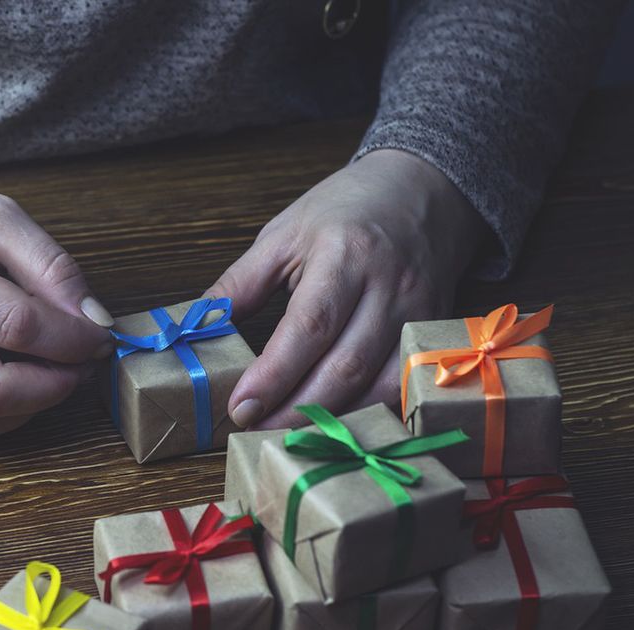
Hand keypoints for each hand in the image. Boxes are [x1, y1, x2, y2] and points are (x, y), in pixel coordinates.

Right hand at [0, 159, 113, 441]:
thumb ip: (47, 263)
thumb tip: (93, 319)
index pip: (16, 326)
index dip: (72, 338)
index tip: (100, 333)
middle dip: (57, 383)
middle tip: (84, 361)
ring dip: (34, 406)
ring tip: (57, 371)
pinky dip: (3, 415)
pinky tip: (23, 384)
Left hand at [207, 149, 487, 428]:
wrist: (422, 189)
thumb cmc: (346, 210)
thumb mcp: (284, 234)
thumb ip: (240, 282)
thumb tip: (198, 324)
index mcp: (343, 254)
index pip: (309, 326)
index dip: (274, 374)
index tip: (240, 406)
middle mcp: (387, 286)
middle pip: (344, 366)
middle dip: (296, 408)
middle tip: (254, 430)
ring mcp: (418, 311)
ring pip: (379, 384)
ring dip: (333, 419)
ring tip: (289, 436)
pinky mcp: (435, 330)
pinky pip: (403, 384)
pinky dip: (369, 411)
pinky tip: (337, 424)